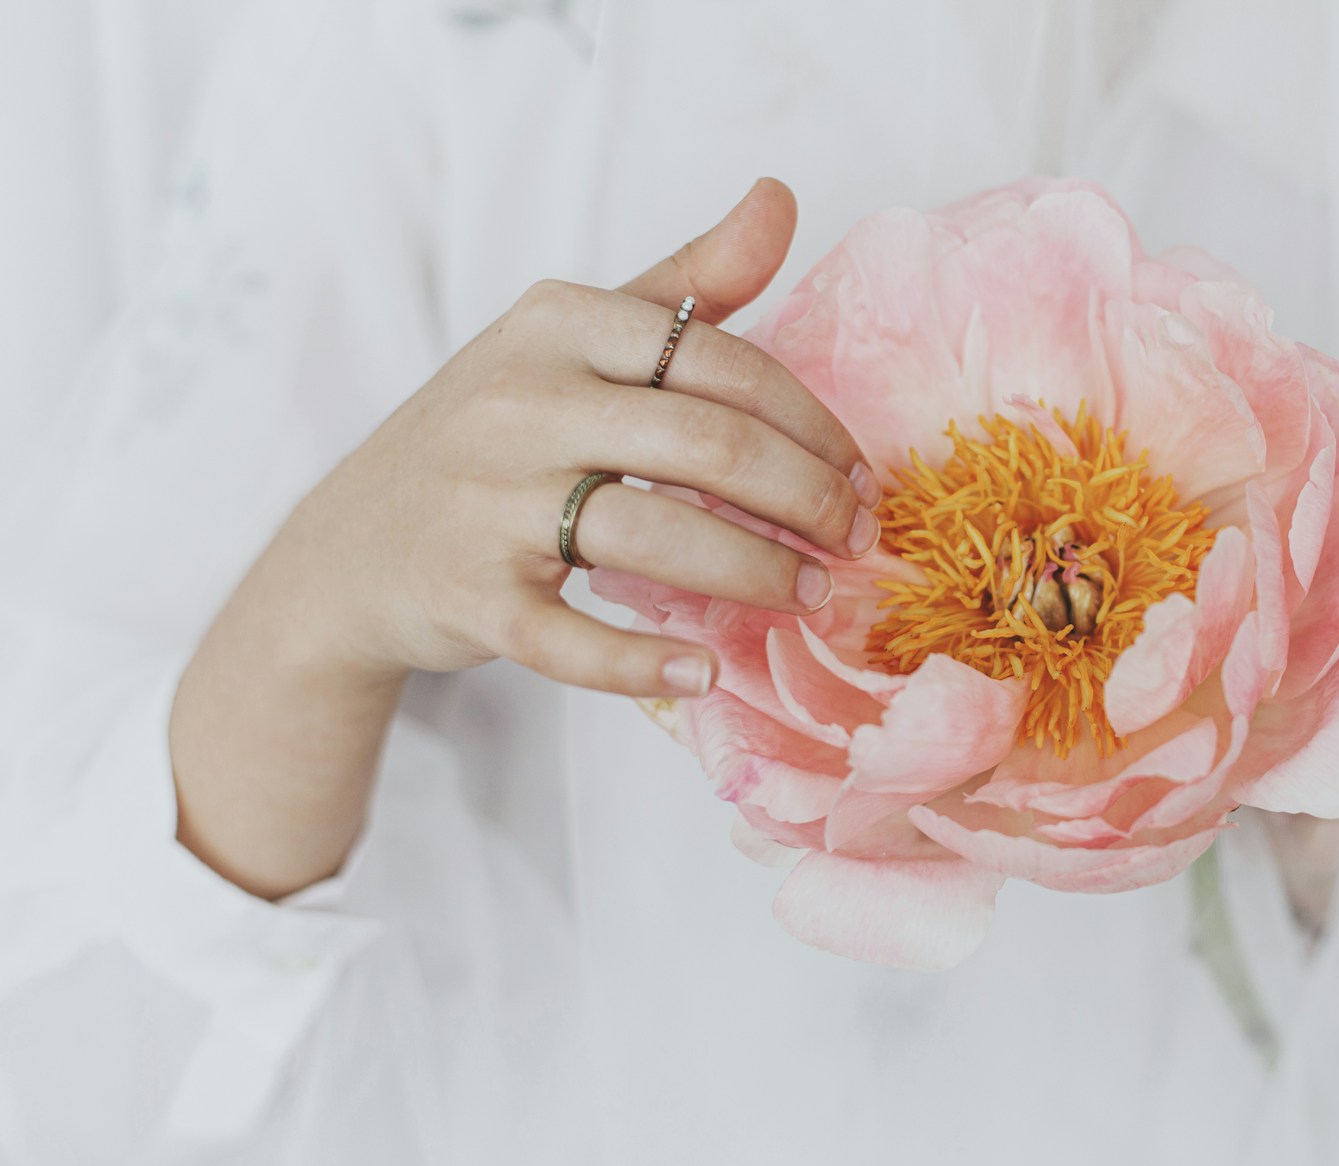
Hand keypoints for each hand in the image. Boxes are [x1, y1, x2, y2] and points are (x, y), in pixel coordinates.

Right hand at [276, 176, 876, 697]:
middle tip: (856, 539)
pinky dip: (645, 663)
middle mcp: (520, 401)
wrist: (352, 547)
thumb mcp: (575, 339)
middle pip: (708, 447)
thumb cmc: (496, 435)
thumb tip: (780, 196)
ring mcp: (488, 502)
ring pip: (656, 539)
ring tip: (811, 596)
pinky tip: (707, 669)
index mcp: (557, 323)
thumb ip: (687, 282)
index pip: (723, 362)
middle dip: (807, 499)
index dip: (812, 424)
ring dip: (758, 576)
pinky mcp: (469, 597)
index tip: (860, 473)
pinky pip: (572, 639)